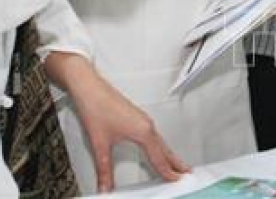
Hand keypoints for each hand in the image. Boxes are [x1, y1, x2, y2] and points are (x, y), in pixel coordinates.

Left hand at [45, 52, 187, 192]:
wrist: (89, 88)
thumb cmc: (96, 107)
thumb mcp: (100, 145)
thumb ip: (104, 170)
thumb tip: (105, 186)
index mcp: (143, 131)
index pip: (159, 157)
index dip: (168, 171)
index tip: (176, 180)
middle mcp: (146, 124)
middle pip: (165, 149)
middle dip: (176, 162)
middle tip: (186, 172)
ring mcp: (143, 119)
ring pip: (161, 141)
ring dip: (169, 153)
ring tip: (175, 163)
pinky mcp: (137, 116)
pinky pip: (154, 134)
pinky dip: (160, 144)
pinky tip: (156, 148)